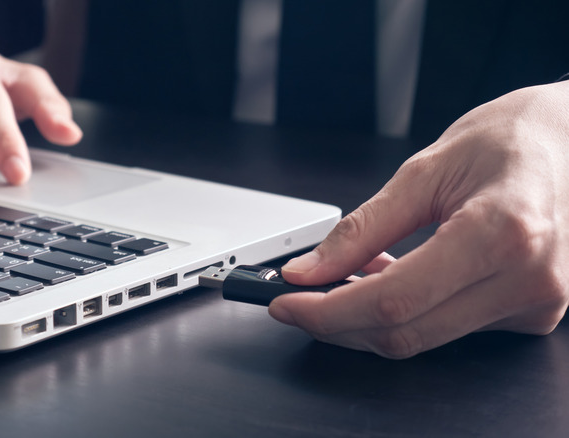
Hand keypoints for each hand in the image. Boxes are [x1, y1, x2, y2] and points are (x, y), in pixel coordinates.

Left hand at [269, 81, 568, 358]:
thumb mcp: (426, 169)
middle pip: (404, 333)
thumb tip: (309, 270)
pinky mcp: (532, 315)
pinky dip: (406, 312)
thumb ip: (362, 228)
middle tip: (299, 299)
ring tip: (348, 275)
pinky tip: (393, 278)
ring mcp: (535, 304)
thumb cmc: (512, 139)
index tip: (286, 302)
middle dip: (337, 323)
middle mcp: (527, 280)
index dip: (328, 311)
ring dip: (369, 317)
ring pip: (423, 337)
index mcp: (501, 233)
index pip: (394, 300)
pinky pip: (449, 328)